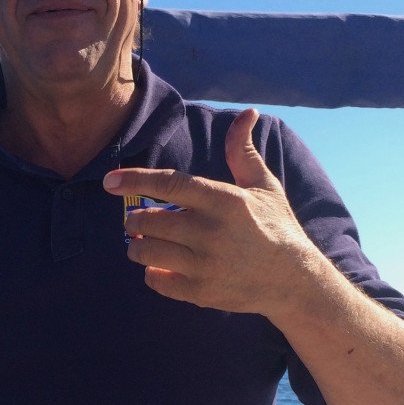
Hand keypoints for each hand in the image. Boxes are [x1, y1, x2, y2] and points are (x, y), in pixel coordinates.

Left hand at [103, 108, 316, 317]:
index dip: (134, 180)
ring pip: (145, 252)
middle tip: (137, 219)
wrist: (293, 281)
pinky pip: (156, 281)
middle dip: (134, 218)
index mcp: (224, 201)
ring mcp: (204, 266)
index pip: (168, 185)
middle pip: (147, 221)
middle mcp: (211, 233)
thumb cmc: (275, 227)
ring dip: (137, 245)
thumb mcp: (264, 186)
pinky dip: (152, 272)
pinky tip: (161, 266)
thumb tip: (247, 113)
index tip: (110, 181)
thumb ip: (243, 152)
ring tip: (144, 241)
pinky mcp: (200, 292)